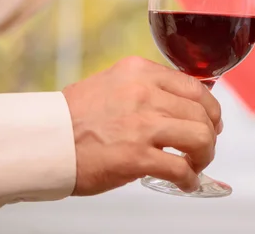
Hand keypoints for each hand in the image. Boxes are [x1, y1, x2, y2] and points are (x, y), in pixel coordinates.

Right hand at [62, 56, 221, 195]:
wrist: (42, 140)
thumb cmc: (75, 116)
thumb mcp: (114, 84)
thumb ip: (148, 88)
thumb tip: (184, 105)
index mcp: (140, 71)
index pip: (196, 86)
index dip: (211, 109)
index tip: (211, 122)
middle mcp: (144, 93)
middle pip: (202, 113)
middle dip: (210, 135)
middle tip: (203, 149)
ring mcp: (141, 124)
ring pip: (200, 138)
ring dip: (205, 156)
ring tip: (195, 166)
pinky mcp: (135, 156)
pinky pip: (180, 168)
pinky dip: (189, 179)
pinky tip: (184, 183)